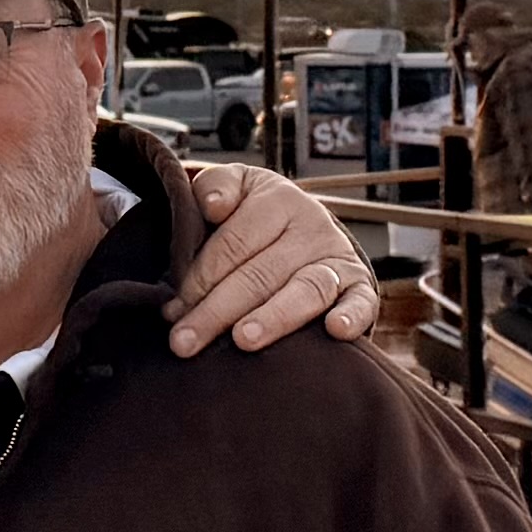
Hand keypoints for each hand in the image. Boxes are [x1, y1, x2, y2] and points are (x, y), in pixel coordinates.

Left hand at [172, 156, 378, 356]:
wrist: (306, 228)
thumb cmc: (253, 217)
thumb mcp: (235, 190)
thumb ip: (215, 189)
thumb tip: (212, 206)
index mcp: (276, 199)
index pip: (233, 243)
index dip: (198, 278)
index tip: (171, 311)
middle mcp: (311, 225)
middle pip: (259, 273)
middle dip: (217, 311)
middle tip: (184, 342)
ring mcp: (337, 257)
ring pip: (305, 289)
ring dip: (274, 316)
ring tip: (243, 340)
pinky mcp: (360, 286)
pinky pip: (361, 302)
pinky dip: (351, 316)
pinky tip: (334, 331)